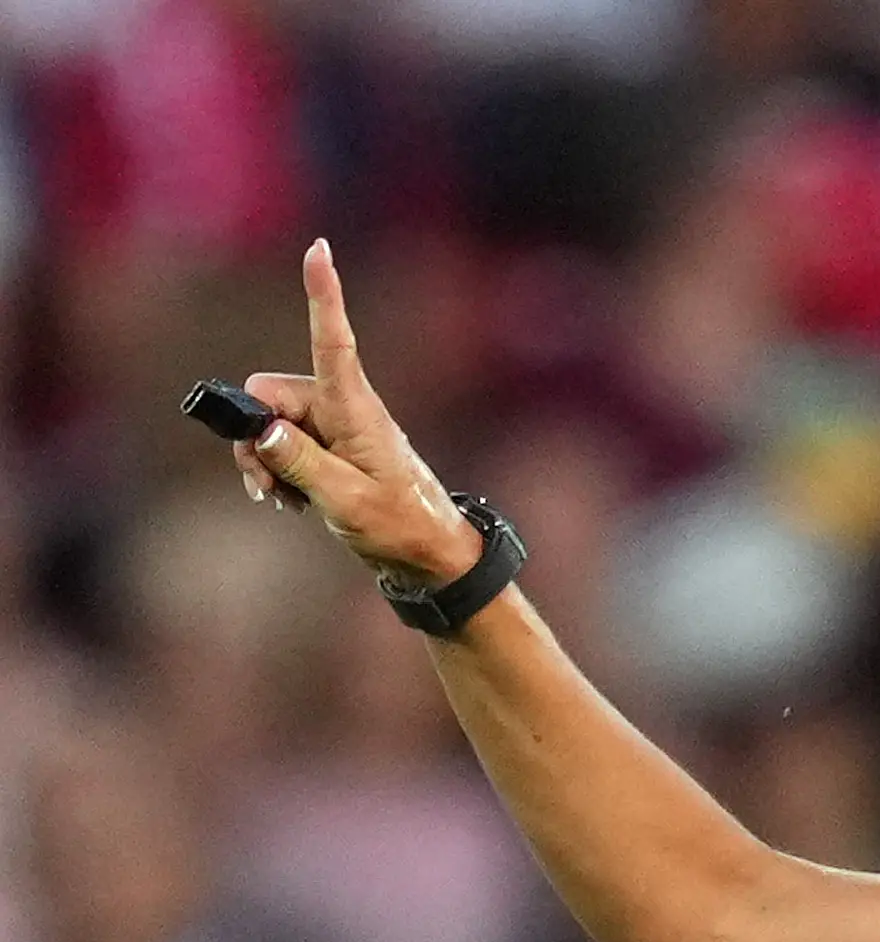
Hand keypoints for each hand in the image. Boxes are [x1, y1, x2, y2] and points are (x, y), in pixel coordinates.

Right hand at [233, 239, 483, 589]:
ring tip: (282, 500)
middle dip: (254, 435)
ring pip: (268, 425)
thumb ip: (300, 463)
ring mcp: (334, 430)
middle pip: (269, 396)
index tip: (320, 248)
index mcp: (356, 410)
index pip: (334, 341)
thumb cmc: (400, 526)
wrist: (426, 556)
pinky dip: (275, 471)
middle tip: (265, 486)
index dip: (324, 294)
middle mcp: (342, 410)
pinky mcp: (327, 450)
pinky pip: (280, 447)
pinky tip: (290, 501)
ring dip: (263, 460)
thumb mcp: (347, 500)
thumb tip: (261, 430)